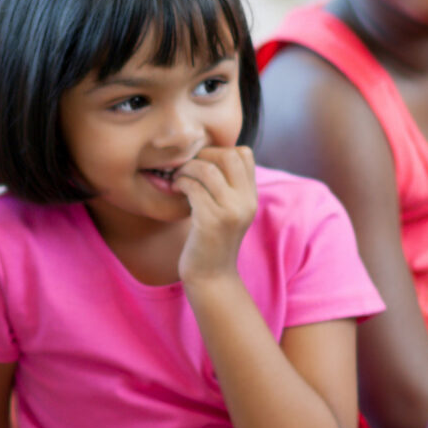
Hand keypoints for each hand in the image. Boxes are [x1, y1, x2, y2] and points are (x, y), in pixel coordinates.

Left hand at [174, 146, 258, 291]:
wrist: (211, 276)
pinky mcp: (211, 222)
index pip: (244, 153)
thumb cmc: (211, 240)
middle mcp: (246, 202)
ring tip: (178, 178)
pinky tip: (175, 189)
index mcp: (251, 196)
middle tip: (187, 168)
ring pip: (207, 170)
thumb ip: (227, 186)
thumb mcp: (227, 210)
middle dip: (202, 155)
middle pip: (228, 156)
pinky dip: (180, 183)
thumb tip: (207, 154)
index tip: (202, 163)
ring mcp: (230, 212)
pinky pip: (193, 188)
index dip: (219, 150)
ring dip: (187, 169)